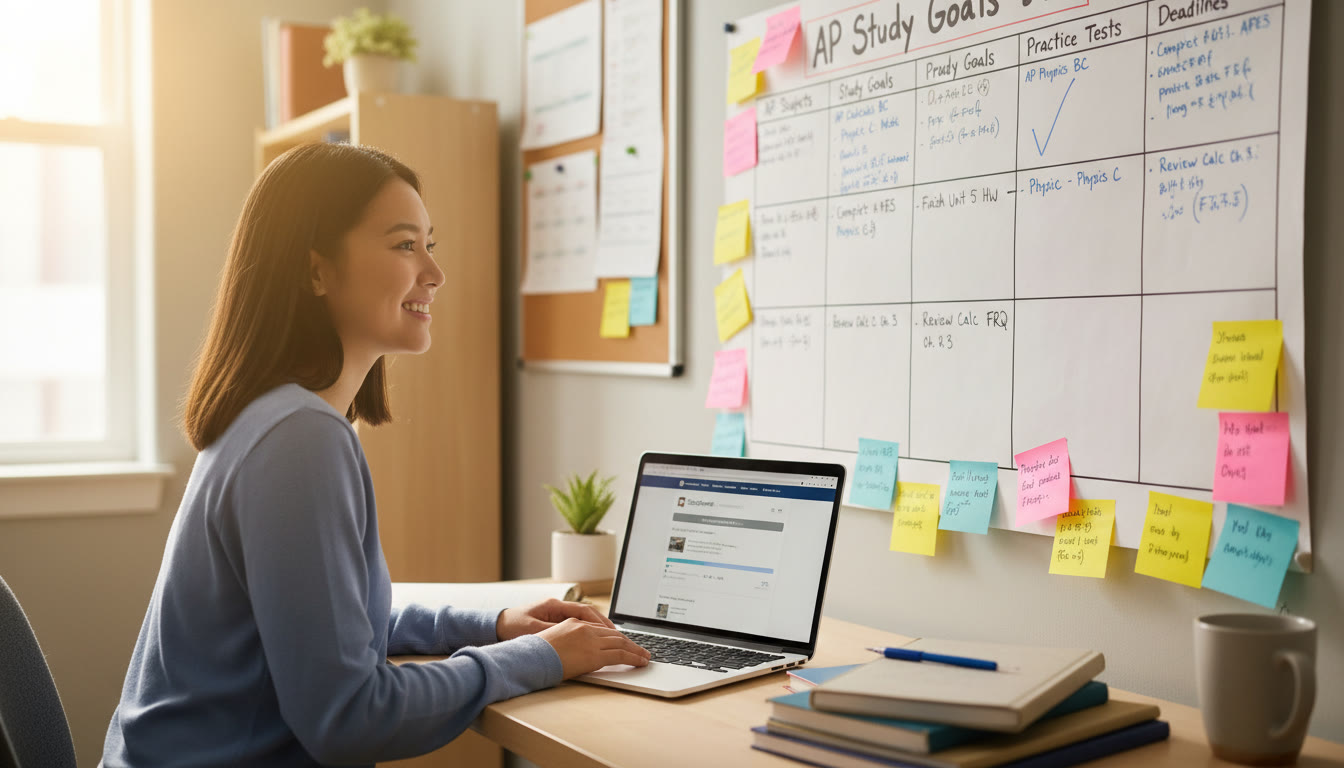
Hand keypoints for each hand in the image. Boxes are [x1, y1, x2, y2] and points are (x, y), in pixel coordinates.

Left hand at [495, 598, 616, 640]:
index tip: (613, 634)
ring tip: (617, 640)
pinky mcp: (556, 620)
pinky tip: (599, 640)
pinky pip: (580, 623)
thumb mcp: (532, 631)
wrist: (497, 624)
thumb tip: (573, 638)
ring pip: (587, 618)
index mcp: (555, 606)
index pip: (584, 611)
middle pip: (590, 614)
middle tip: (622, 639)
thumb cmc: (513, 627)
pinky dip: (591, 631)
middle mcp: (559, 607)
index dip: (600, 623)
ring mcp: (559, 612)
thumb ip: (553, 633)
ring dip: (602, 629)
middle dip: (607, 626)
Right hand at [536, 617, 650, 678]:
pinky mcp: (594, 654)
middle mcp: (584, 628)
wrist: (528, 658)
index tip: (625, 641)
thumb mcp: (553, 641)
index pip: (602, 628)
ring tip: (645, 656)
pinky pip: (619, 655)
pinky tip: (640, 661)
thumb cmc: (535, 654)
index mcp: (574, 622)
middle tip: (641, 649)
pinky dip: (633, 657)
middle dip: (630, 642)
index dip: (616, 636)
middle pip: (614, 634)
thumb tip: (578, 652)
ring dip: (635, 650)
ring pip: (621, 643)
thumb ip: (569, 642)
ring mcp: (590, 640)